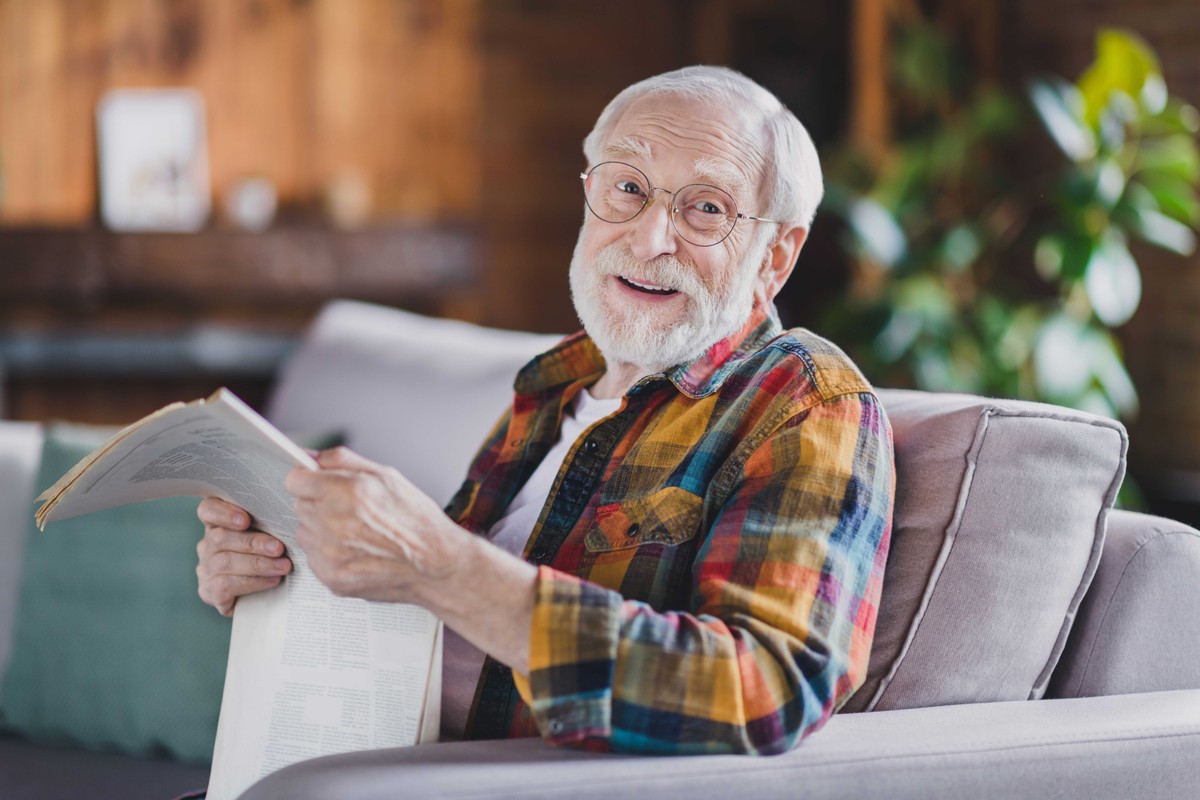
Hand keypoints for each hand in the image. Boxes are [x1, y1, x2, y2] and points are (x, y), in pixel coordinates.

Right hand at [196, 497, 292, 615]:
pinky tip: (273, 580)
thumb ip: (269, 524)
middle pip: (220, 537)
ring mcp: (206, 568)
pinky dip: (253, 582)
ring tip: (283, 566)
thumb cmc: (271, 556)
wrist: (264, 596)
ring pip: (225, 562)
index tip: (245, 520)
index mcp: (219, 523)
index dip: (223, 513)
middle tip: (278, 548)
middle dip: (253, 542)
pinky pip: (225, 585)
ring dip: (258, 564)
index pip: (208, 509)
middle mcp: (208, 544)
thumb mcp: (270, 535)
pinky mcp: (209, 591)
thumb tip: (289, 518)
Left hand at [286, 446, 537, 672]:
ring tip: (355, 532)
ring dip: (321, 529)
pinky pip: (313, 557)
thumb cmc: (418, 520)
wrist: (437, 566)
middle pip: (299, 505)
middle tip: (348, 510)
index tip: (320, 484)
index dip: (309, 480)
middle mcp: (334, 523)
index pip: (295, 480)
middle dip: (318, 503)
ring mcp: (331, 554)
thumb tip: (310, 457)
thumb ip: (343, 461)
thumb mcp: (387, 476)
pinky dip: (328, 553)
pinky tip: (356, 551)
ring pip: (305, 531)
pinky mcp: (332, 578)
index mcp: (348, 492)